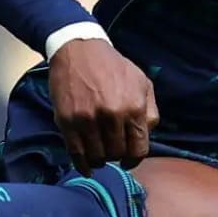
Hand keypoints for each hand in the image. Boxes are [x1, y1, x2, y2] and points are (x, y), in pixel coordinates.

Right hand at [46, 33, 157, 166]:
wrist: (78, 49)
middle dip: (116, 155)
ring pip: (97, 156)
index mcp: (134, 107)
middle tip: (111, 151)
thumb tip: (147, 136)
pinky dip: (82, 165)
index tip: (128, 160)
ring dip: (100, 159)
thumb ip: (150, 111)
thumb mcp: (142, 82)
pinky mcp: (67, 121)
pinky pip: (76, 153)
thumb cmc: (112, 66)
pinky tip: (87, 166)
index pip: (138, 149)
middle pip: (117, 154)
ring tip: (99, 155)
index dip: (134, 159)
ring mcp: (88, 120)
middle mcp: (112, 115)